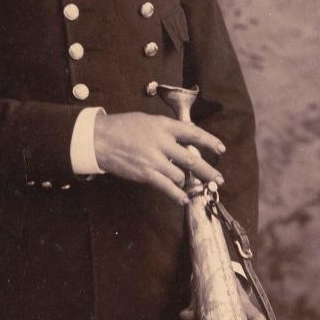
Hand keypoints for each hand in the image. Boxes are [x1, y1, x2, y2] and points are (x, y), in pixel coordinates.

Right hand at [93, 111, 225, 204]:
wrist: (99, 139)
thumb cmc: (122, 128)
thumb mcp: (147, 120)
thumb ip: (166, 130)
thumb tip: (184, 140)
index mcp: (163, 126)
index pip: (193, 132)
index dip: (209, 141)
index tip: (220, 148)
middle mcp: (161, 142)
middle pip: (191, 159)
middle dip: (207, 171)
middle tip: (218, 179)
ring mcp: (154, 160)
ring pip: (180, 175)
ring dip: (185, 182)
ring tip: (187, 184)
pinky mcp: (145, 174)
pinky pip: (167, 187)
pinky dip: (177, 195)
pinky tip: (183, 199)